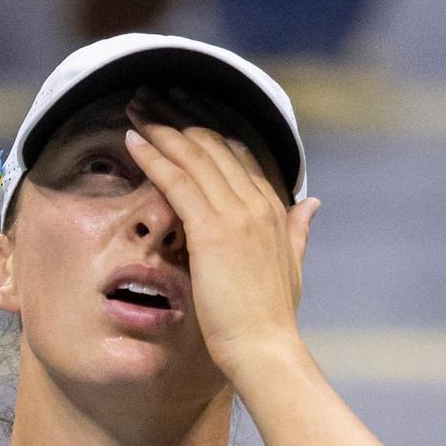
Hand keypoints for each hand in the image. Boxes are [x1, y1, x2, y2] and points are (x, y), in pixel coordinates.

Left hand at [124, 87, 320, 381]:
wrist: (265, 347)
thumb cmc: (271, 317)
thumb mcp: (292, 265)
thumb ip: (298, 230)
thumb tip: (313, 203)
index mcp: (273, 208)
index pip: (237, 155)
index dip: (207, 131)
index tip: (181, 114)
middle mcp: (256, 202)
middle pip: (212, 145)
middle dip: (179, 118)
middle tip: (151, 97)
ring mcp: (235, 213)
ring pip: (192, 155)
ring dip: (160, 127)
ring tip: (136, 107)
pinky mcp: (211, 228)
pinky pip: (176, 180)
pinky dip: (153, 156)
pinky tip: (133, 140)